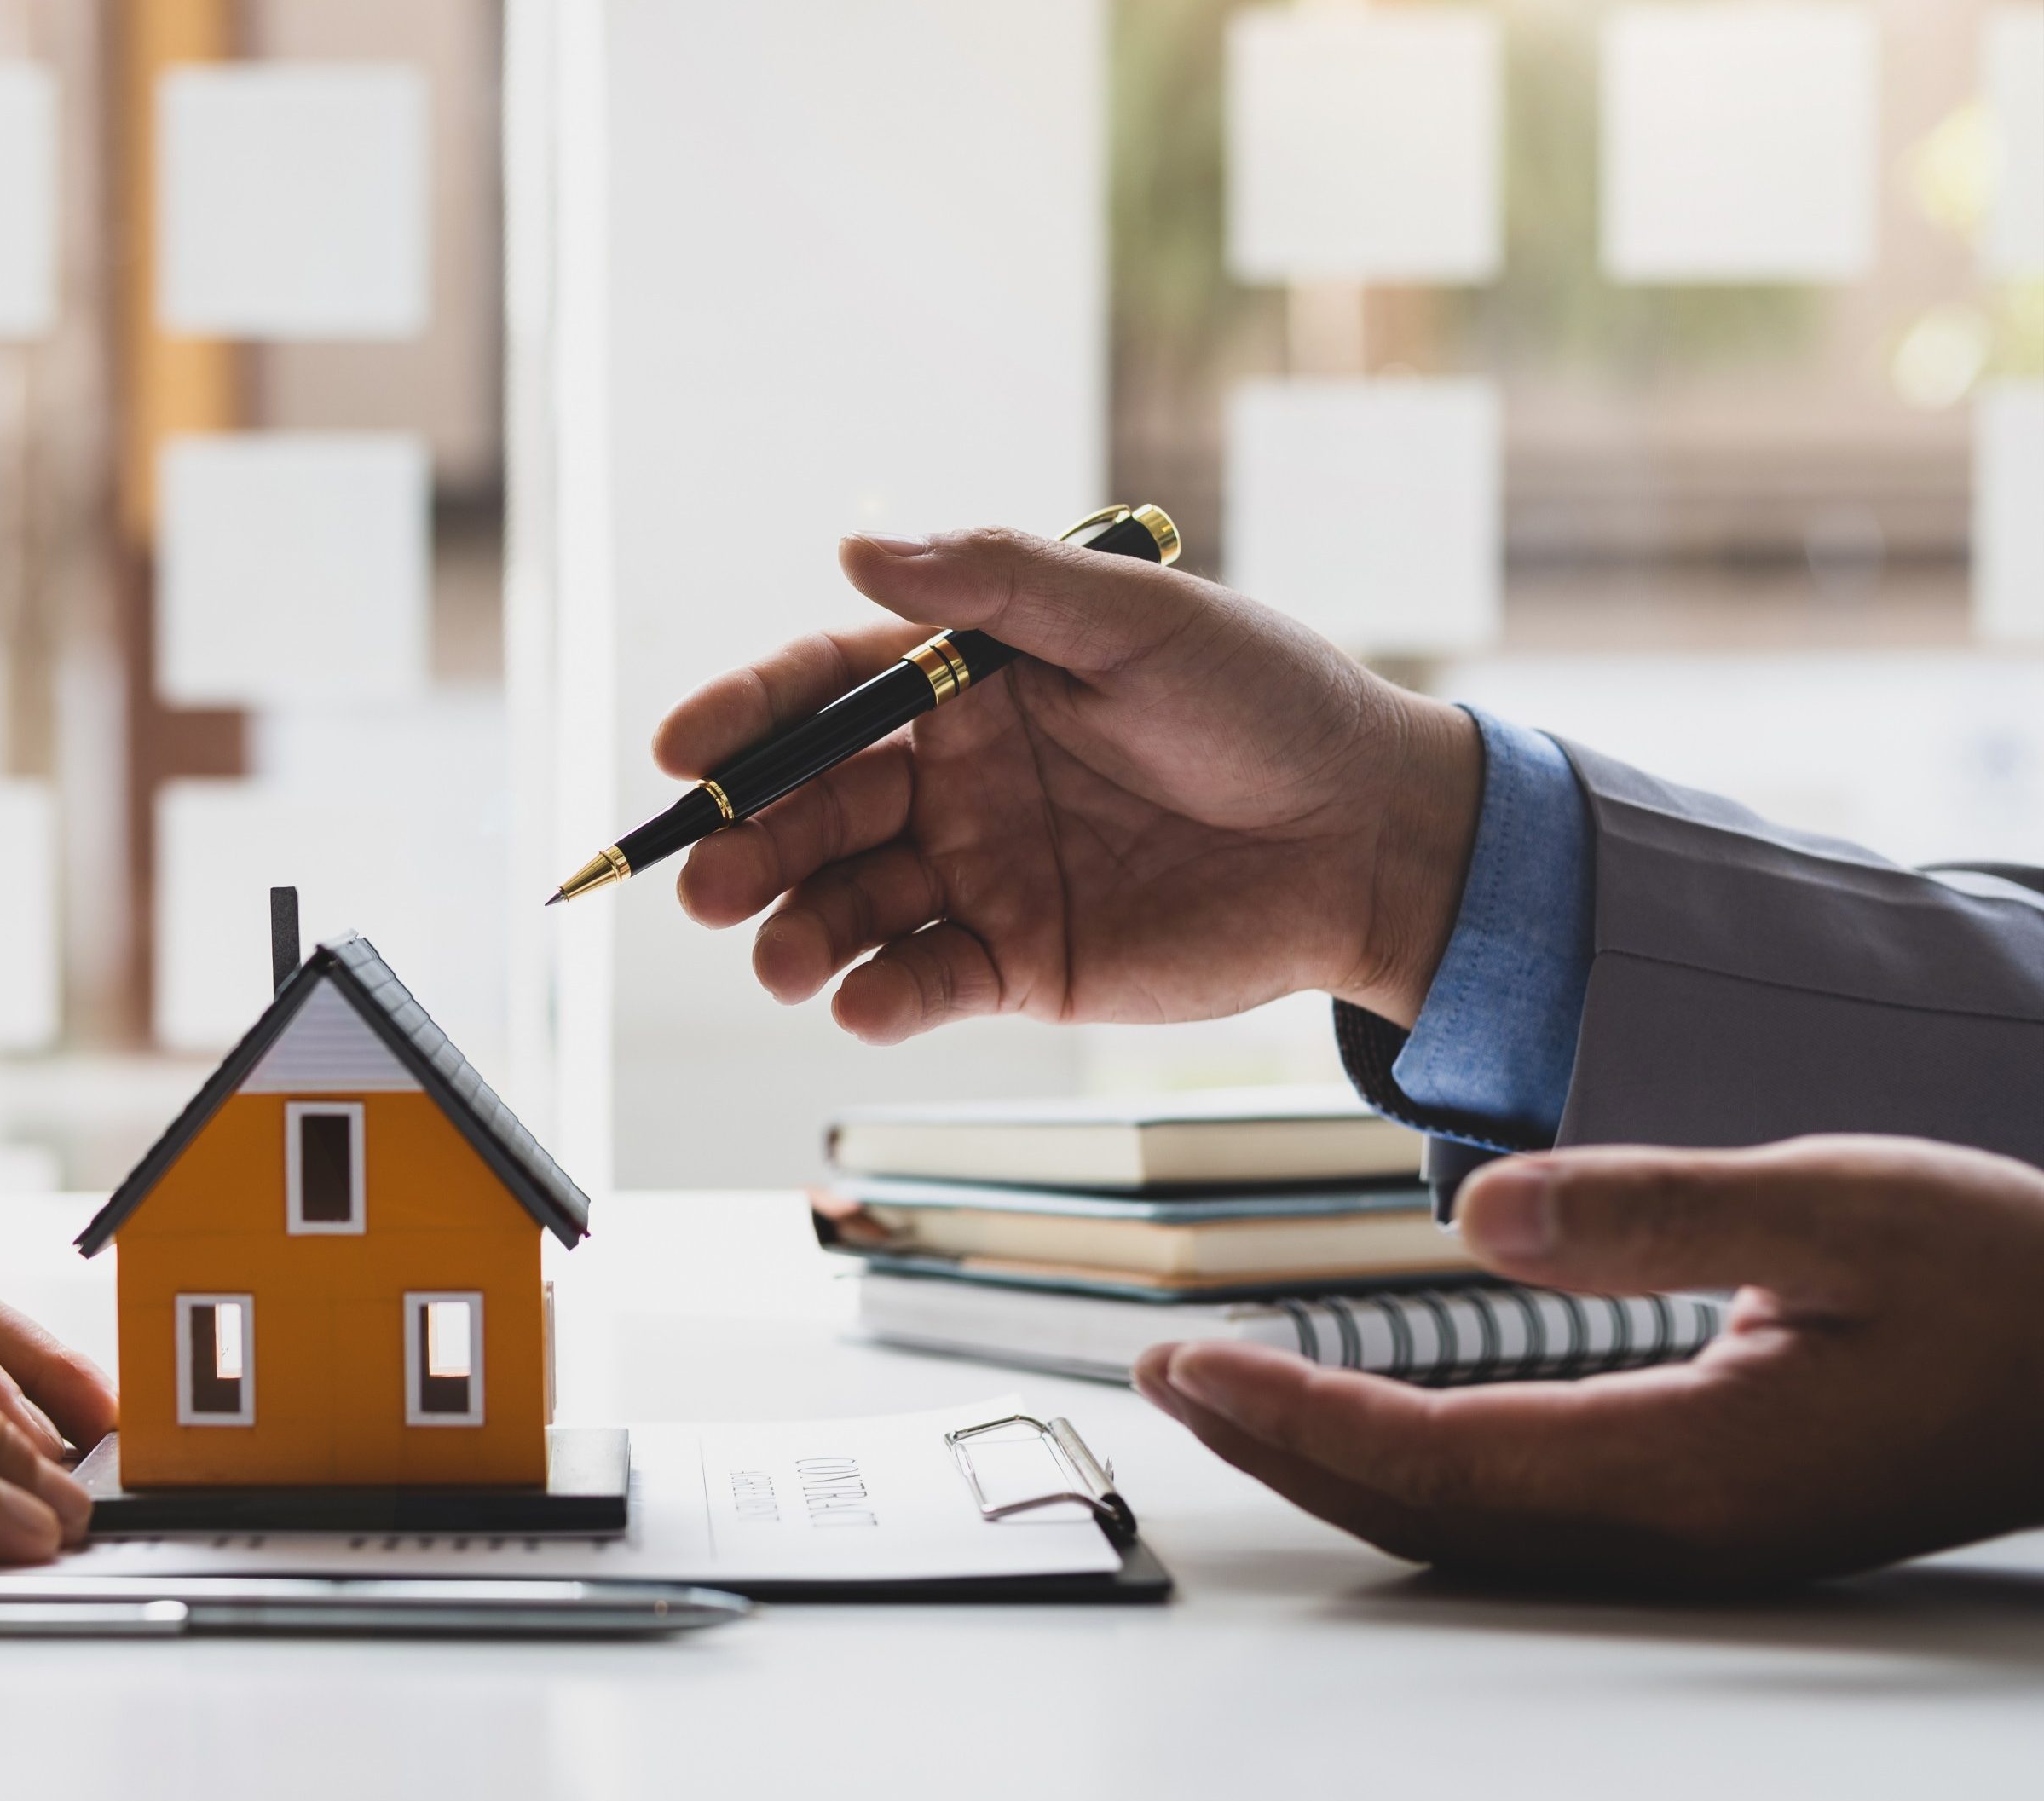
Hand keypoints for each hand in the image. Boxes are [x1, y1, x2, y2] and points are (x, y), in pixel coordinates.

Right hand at [651, 527, 1483, 1040]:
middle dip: (748, 846)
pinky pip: (922, 982)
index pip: (822, 694)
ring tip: (774, 958)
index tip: (681, 753)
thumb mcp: (1137, 616)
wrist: (1373, 836)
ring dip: (794, 932)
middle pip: (813, 811)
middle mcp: (953, 779)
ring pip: (847, 905)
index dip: (744, 720)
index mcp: (966, 684)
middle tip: (707, 884)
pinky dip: (878, 997)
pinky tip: (860, 1001)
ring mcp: (979, 874)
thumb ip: (996, 584)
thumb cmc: (1265, 702)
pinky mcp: (1018, 964)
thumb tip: (857, 543)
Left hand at [1131, 1137, 2043, 1587]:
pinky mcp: (1711, 1517)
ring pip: (1468, 1527)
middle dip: (1279, 1447)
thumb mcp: (1841, 1202)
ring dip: (1333, 1464)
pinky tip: (1369, 1423)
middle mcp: (1679, 1529)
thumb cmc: (2008, 1275)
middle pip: (1427, 1514)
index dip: (1299, 1412)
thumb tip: (1479, 1220)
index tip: (1188, 1361)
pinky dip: (1415, 1472)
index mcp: (1697, 1464)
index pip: (1440, 1454)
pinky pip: (1523, 1517)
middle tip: (1159, 1379)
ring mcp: (1696, 1540)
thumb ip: (1654, 1209)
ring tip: (1222, 1395)